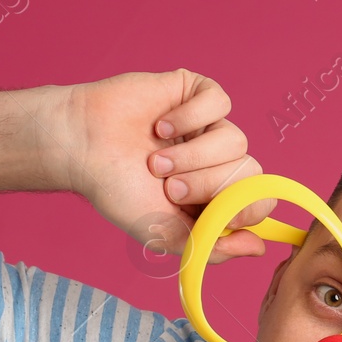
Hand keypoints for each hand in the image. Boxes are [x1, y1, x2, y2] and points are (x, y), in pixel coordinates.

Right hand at [49, 69, 276, 263]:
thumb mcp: (167, 235)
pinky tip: (160, 126)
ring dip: (193, 156)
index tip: (217, 211)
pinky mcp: (196, 94)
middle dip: (209, 184)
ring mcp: (208, 127)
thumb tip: (259, 247)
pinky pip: (221, 103)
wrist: (82, 147)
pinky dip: (190, 117)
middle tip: (169, 187)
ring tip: (155, 161)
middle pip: (249, 173)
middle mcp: (217, 162)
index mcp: (215, 197)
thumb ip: (214, 247)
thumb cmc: (118, 191)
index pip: (259, 201)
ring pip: (236, 141)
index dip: (246, 207)